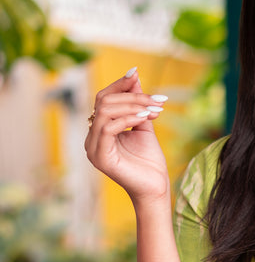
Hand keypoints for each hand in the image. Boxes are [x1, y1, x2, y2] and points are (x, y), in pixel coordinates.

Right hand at [84, 67, 170, 204]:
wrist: (155, 188)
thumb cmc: (149, 161)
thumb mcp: (143, 124)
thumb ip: (137, 103)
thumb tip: (134, 75)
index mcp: (99, 130)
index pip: (102, 98)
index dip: (119, 84)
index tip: (137, 73)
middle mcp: (91, 138)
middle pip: (103, 101)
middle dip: (131, 95)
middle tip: (156, 99)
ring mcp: (93, 148)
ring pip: (105, 111)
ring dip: (133, 105)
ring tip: (154, 109)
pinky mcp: (100, 157)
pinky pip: (108, 127)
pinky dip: (128, 118)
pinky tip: (145, 118)